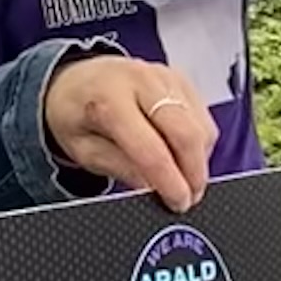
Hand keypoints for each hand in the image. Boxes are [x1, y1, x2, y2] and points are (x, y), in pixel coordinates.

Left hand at [45, 55, 213, 211]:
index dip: (170, 182)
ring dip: (198, 160)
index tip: (178, 203)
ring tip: (181, 178)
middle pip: (187, 134)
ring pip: (201, 127)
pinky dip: (199, 143)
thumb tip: (156, 188)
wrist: (76, 79)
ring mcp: (165, 77)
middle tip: (189, 198)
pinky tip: (181, 154)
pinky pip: (203, 118)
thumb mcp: (84, 150)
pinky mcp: (181, 80)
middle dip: (194, 174)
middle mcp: (141, 81)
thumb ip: (121, 168)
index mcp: (109, 99)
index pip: (151, 149)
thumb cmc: (76, 114)